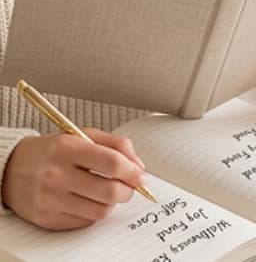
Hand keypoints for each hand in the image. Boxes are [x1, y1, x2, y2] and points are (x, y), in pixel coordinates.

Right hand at [1, 129, 144, 229]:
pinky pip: (85, 221)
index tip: (141, 176)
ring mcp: (50, 199)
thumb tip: (138, 167)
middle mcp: (57, 175)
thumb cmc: (53, 151)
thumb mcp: (82, 135)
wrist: (9, 170)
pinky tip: (90, 200)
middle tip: (129, 187)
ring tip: (109, 192)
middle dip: (128, 190)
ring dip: (113, 203)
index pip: (112, 162)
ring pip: (100, 210)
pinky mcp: (47, 218)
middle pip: (109, 191)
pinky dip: (95, 212)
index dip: (133, 171)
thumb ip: (115, 145)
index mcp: (68, 148)